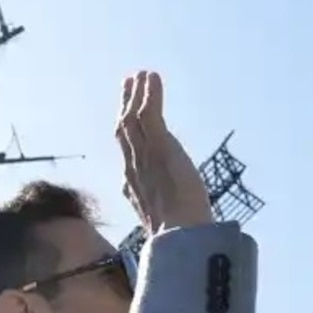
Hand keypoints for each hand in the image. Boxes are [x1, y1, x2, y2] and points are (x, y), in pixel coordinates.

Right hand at [115, 71, 213, 234]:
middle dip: (124, 106)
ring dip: (135, 95)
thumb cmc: (181, 238)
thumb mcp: (172, 225)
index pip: (127, 155)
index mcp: (134, 187)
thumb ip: (174, 218)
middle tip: (128, 86)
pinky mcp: (159, 146)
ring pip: (132, 118)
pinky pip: (149, 113)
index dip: (126, 136)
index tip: (127, 121)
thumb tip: (189, 225)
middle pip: (124, 131)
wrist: (180, 237)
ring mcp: (144, 157)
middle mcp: (133, 168)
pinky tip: (151, 76)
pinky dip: (149, 94)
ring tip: (140, 74)